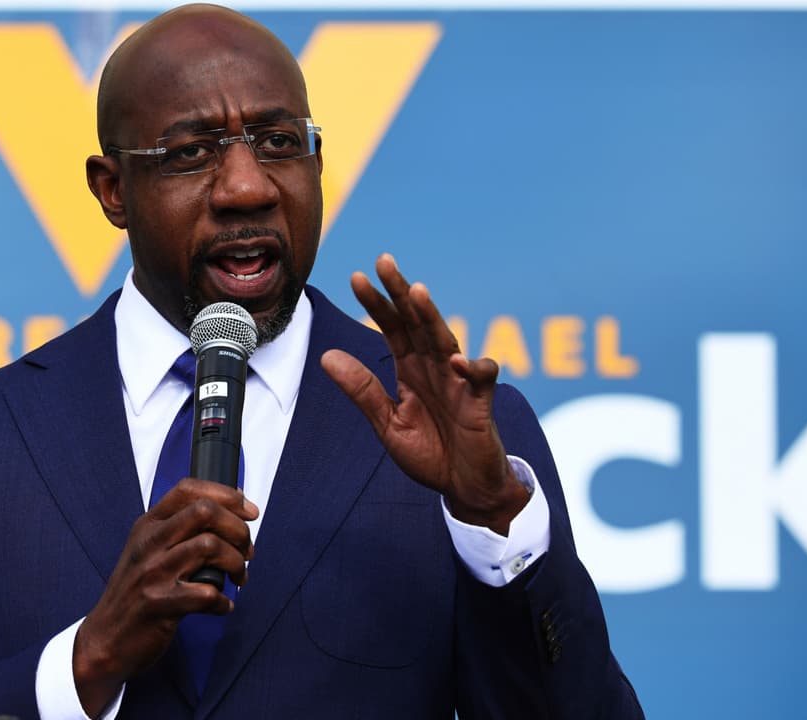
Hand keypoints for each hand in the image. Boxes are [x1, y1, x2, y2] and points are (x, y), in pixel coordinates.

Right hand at [73, 478, 257, 715]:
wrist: (105, 638)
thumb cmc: (136, 593)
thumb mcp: (148, 551)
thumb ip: (180, 530)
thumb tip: (231, 510)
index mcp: (148, 525)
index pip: (188, 489)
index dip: (226, 495)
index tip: (249, 511)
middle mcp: (149, 543)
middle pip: (204, 511)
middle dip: (238, 529)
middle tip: (247, 550)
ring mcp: (153, 572)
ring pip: (210, 546)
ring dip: (236, 563)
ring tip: (238, 578)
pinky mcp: (160, 604)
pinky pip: (207, 593)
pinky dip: (223, 601)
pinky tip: (221, 606)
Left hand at [320, 253, 527, 535]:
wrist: (464, 488)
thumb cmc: (430, 453)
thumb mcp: (387, 423)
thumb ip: (362, 390)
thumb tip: (326, 355)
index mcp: (410, 370)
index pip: (392, 328)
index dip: (376, 303)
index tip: (356, 277)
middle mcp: (434, 368)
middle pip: (417, 323)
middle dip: (400, 292)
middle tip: (384, 261)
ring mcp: (458, 382)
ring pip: (446, 340)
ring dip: (432, 316)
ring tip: (416, 292)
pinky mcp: (480, 404)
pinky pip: (481, 379)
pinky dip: (473, 368)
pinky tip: (459, 360)